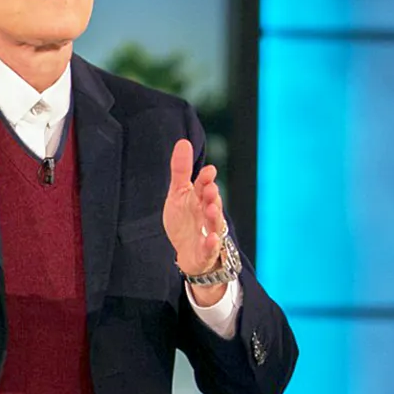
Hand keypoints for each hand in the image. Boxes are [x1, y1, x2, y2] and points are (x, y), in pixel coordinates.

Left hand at [163, 138, 226, 273]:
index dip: (205, 179)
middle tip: (210, 188)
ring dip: (214, 216)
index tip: (208, 171)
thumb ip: (181, 170)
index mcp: (199, 199)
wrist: (186, 251)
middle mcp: (207, 214)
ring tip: (211, 208)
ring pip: (214, 224)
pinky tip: (212, 239)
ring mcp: (208, 232)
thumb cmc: (185, 219)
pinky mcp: (205, 251)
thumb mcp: (178, 193)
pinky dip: (212, 244)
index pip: (203, 186)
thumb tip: (183, 142)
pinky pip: (210, 248)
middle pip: (212, 203)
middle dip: (212, 196)